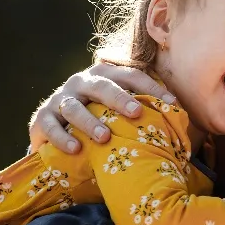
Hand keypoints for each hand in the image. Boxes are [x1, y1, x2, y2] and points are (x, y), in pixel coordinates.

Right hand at [28, 63, 176, 153]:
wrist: (57, 134)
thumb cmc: (100, 121)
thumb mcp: (119, 112)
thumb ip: (143, 110)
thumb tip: (183, 118)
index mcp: (105, 76)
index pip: (131, 75)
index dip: (152, 87)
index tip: (172, 104)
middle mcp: (82, 82)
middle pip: (102, 85)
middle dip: (120, 98)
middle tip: (136, 113)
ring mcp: (60, 99)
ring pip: (74, 107)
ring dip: (89, 121)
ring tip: (104, 137)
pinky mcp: (42, 119)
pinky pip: (50, 127)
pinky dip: (61, 138)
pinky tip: (75, 149)